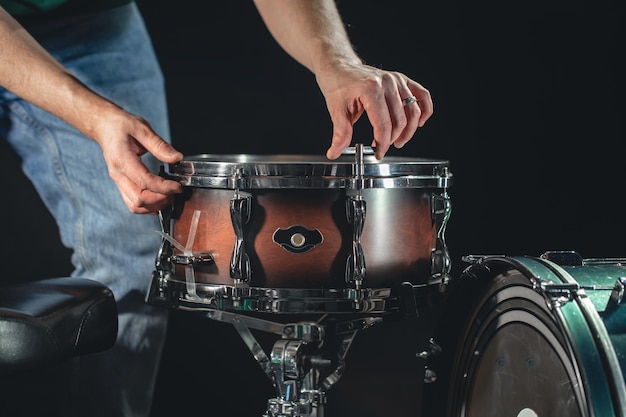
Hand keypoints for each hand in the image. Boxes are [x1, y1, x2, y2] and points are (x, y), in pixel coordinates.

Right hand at [92, 107, 182, 213]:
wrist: (103, 127)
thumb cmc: (121, 126)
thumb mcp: (141, 128)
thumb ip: (159, 145)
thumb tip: (177, 158)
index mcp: (122, 159)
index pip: (144, 181)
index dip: (164, 187)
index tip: (178, 187)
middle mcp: (118, 174)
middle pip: (139, 199)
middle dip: (160, 199)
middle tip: (176, 191)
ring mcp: (118, 181)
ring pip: (135, 205)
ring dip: (154, 205)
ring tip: (169, 196)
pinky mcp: (121, 184)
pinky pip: (133, 203)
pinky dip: (147, 206)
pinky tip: (159, 199)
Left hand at [317, 61, 432, 159]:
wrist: (340, 67)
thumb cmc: (338, 85)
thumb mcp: (336, 111)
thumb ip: (340, 133)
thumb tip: (335, 152)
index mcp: (371, 89)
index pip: (383, 124)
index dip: (382, 143)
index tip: (378, 153)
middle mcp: (387, 83)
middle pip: (400, 120)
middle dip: (393, 139)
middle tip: (383, 147)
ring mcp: (396, 80)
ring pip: (413, 111)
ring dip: (409, 130)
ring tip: (399, 140)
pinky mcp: (402, 79)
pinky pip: (422, 95)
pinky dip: (424, 110)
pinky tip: (419, 122)